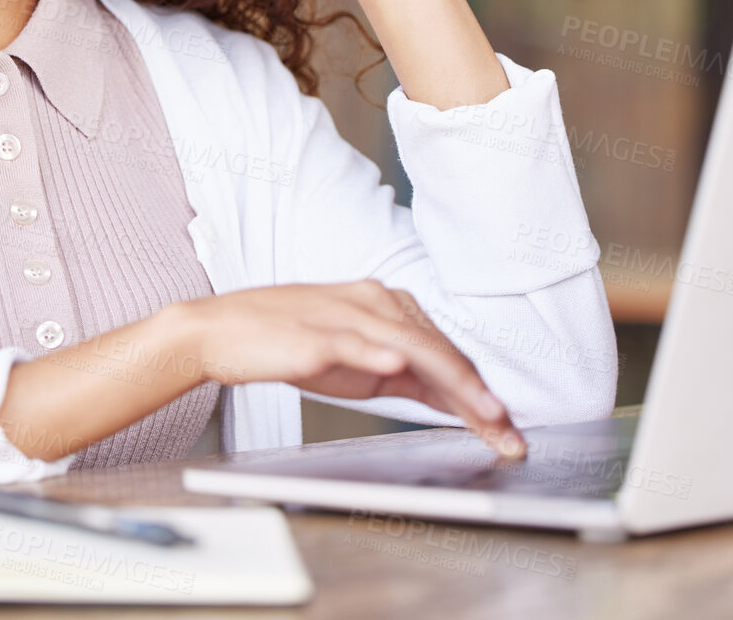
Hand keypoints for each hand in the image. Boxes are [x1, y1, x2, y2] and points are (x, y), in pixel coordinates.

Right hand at [176, 280, 526, 458]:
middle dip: (480, 394)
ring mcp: (346, 314)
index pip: (444, 349)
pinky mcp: (317, 332)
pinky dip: (380, 353)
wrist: (222, 332)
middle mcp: (373, 300)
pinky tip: (400, 366)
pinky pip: (356, 341)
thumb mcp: (354, 361)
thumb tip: (450, 397)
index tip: (505, 426)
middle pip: (439, 349)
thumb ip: (401, 372)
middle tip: (509, 432)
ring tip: (484, 413)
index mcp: (384, 303)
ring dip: (455, 382)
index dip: (479, 389)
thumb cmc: (286, 344)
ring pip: (414, 346)